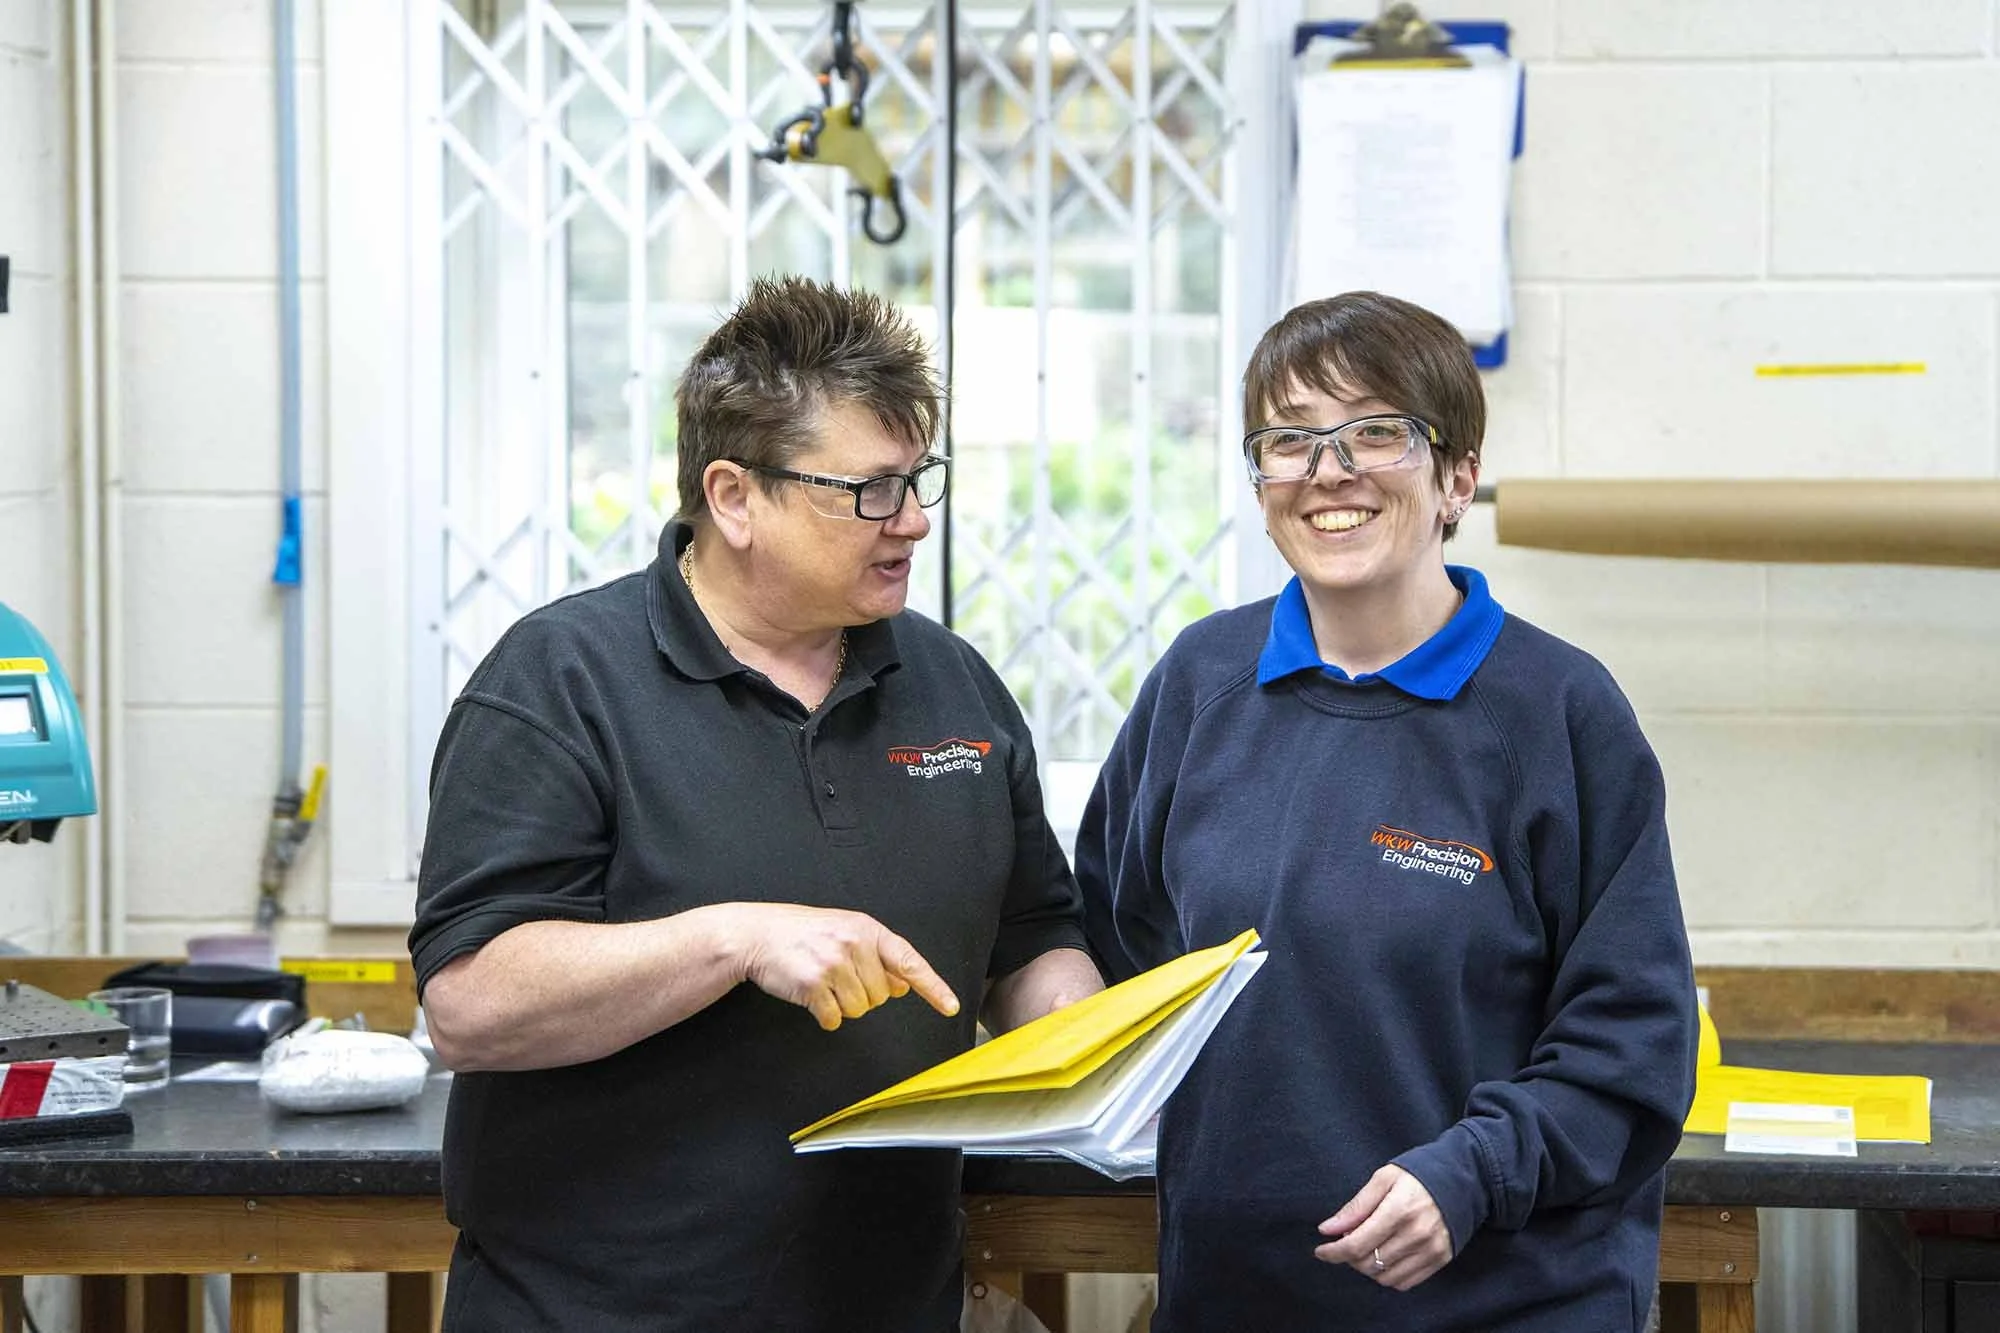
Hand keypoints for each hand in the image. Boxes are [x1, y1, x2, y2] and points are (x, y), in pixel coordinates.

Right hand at [726, 904, 959, 1030]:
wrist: (757, 934)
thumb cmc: (804, 933)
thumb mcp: (845, 932)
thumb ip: (877, 956)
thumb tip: (903, 985)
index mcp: (867, 929)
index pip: (909, 960)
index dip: (932, 987)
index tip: (951, 1007)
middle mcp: (854, 944)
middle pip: (881, 996)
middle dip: (863, 995)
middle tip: (837, 976)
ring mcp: (833, 964)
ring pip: (859, 1010)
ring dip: (842, 1006)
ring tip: (822, 982)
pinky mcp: (812, 985)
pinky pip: (834, 1019)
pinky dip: (824, 1016)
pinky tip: (811, 996)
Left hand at [1314, 1164, 1453, 1290]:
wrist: (1461, 1181)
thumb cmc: (1417, 1176)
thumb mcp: (1383, 1179)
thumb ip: (1355, 1206)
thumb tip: (1327, 1229)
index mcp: (1399, 1210)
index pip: (1357, 1244)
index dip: (1334, 1251)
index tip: (1321, 1251)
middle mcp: (1416, 1234)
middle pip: (1368, 1263)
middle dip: (1349, 1257)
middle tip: (1349, 1240)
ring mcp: (1430, 1250)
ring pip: (1384, 1277)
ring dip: (1367, 1267)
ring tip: (1368, 1247)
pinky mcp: (1440, 1260)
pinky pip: (1404, 1282)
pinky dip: (1387, 1276)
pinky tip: (1385, 1257)